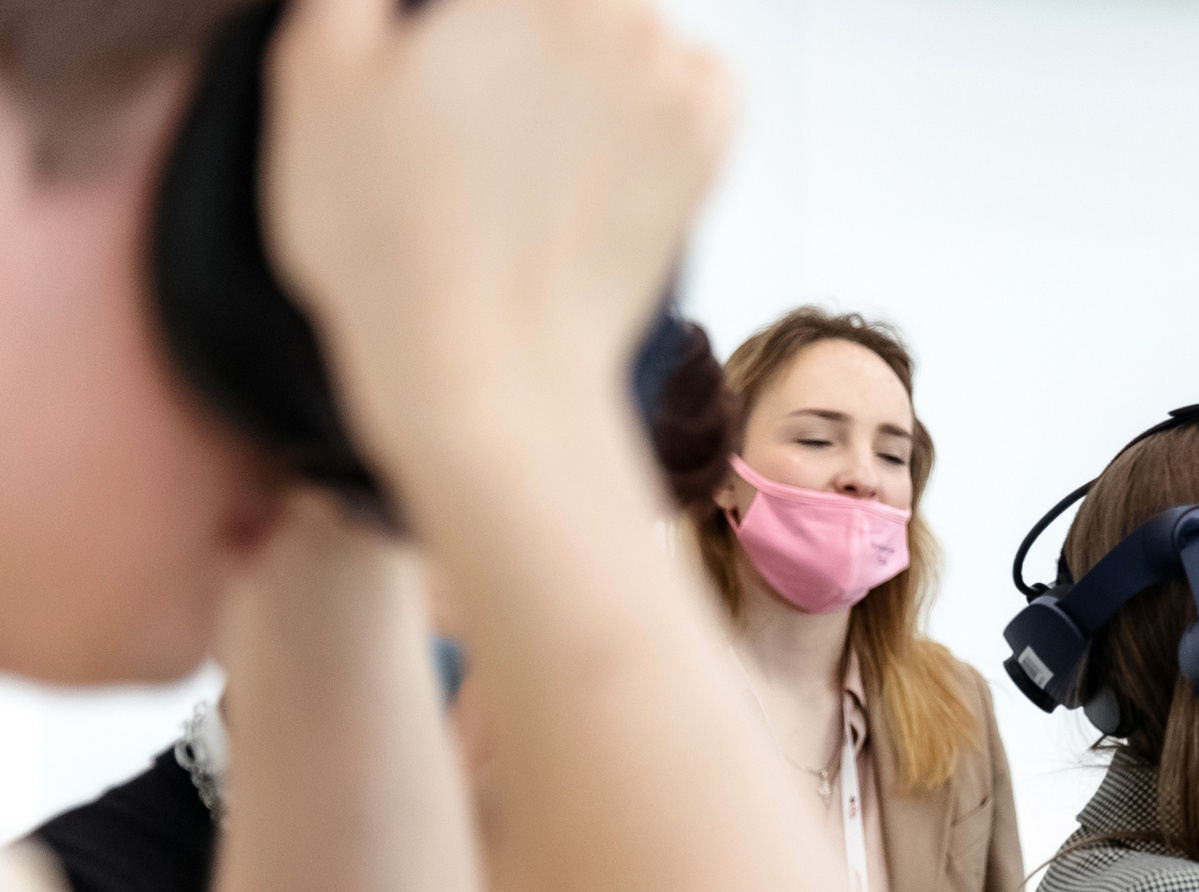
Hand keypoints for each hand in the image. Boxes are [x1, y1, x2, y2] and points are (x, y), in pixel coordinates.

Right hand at [266, 0, 731, 461]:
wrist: (488, 371)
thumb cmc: (392, 239)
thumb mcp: (316, 70)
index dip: (456, 24)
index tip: (437, 50)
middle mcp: (617, 14)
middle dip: (513, 26)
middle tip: (466, 98)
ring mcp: (671, 83)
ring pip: (627, 21)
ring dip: (583, 46)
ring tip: (522, 126)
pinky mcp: (705, 152)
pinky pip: (697, 77)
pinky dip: (660, 86)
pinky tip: (603, 133)